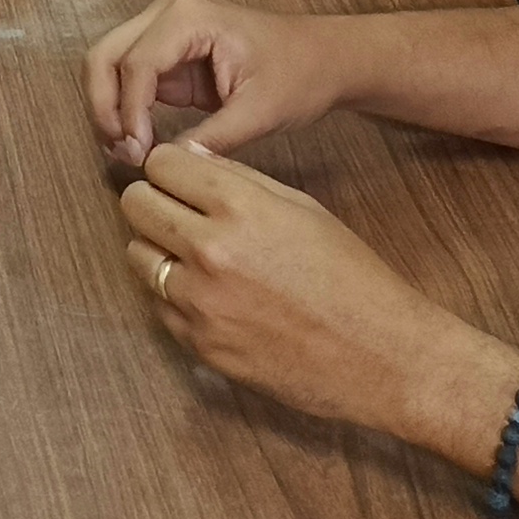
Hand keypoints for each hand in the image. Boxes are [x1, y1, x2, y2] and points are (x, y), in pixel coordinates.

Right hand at [83, 0, 355, 165]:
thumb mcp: (260, 112)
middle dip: (104, 107)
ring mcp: (162, 32)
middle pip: (104, 56)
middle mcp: (165, 15)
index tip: (139, 156)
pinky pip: (127, 79)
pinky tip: (135, 143)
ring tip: (126, 153)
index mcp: (188, 18)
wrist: (324, 60)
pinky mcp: (167, 55)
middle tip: (123, 154)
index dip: (129, 113)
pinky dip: (123, 110)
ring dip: (108, 109)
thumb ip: (213, 138)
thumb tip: (168, 166)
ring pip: (107, 66)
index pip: (136, 64)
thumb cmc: (299, 75)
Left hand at [119, 141, 508, 449]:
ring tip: (198, 257)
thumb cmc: (352, 278)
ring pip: (136, 255)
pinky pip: (158, 305)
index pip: (161, 163)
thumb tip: (190, 161)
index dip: (170, 168)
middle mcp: (209, 251)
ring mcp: (199, 303)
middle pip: (135, 204)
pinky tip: (213, 297)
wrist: (383, 357)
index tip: (181, 178)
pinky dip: (174, 296)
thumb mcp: (301, 209)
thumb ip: (238, 181)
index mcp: (239, 207)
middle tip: (179, 212)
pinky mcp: (198, 345)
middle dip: (153, 201)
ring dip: (158, 250)